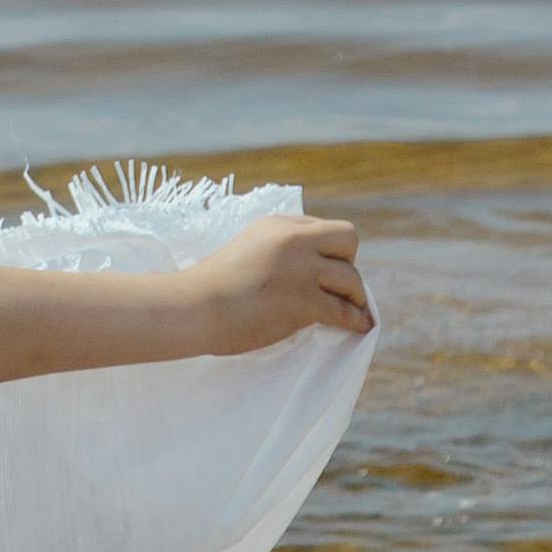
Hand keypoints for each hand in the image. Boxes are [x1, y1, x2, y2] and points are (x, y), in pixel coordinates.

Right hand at [188, 212, 373, 354]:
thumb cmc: (210, 287)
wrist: (192, 308)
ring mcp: (300, 269)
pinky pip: (345, 310)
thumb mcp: (247, 249)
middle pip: (348, 240)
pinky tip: (359, 327)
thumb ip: (277, 251)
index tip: (323, 271)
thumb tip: (309, 272)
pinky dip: (356, 320)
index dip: (328, 251)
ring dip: (354, 297)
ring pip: (352, 278)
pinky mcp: (304, 300)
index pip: (323, 228)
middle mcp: (293, 239)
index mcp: (278, 224)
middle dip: (348, 263)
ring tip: (349, 310)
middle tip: (333, 287)